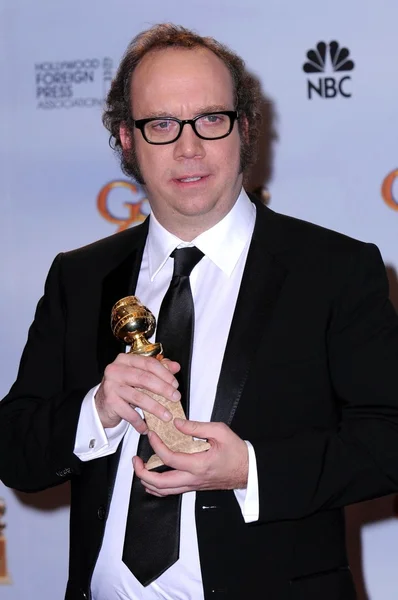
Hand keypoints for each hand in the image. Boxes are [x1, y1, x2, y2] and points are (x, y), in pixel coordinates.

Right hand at [95, 354, 180, 431]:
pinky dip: (140, 422)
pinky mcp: (110, 402)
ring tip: (167, 415)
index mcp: (125, 360)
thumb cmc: (123, 387)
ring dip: (156, 408)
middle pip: (145, 379)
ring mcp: (111, 386)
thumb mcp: (139, 375)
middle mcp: (116, 370)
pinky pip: (129, 414)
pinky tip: (147, 427)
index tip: (175, 384)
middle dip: (164, 389)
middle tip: (175, 398)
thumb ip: (157, 369)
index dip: (165, 374)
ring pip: (139, 397)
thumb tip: (175, 366)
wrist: (101, 404)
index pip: (148, 363)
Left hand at [134, 419, 248, 495]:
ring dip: (147, 481)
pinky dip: (157, 486)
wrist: (248, 470)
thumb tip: (176, 423)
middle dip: (142, 472)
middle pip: (160, 484)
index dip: (156, 445)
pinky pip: (171, 491)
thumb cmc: (236, 451)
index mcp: (199, 464)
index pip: (169, 458)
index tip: (152, 434)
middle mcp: (193, 479)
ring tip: (140, 467)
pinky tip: (153, 476)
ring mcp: (192, 485)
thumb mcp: (220, 431)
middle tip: (135, 459)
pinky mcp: (193, 486)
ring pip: (163, 491)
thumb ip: (196, 427)